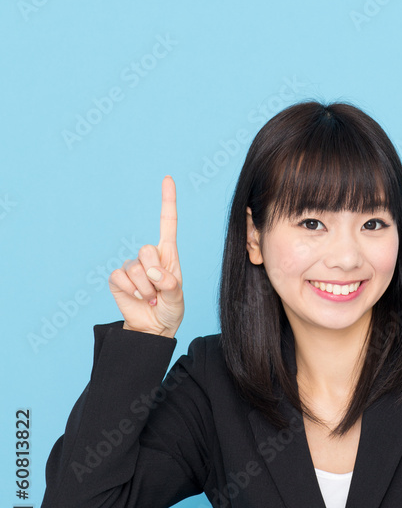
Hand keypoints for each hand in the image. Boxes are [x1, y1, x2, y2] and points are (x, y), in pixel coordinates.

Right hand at [108, 175, 183, 336]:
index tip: (167, 178)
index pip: (168, 222)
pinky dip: (131, 290)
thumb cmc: (169, 309)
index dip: (168, 200)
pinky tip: (137, 297)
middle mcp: (150, 256)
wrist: (153, 328)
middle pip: (147, 250)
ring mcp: (132, 266)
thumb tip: (153, 270)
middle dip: (155, 274)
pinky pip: (120, 277)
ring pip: (135, 267)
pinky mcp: (118, 278)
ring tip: (151, 297)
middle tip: (159, 291)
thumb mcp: (177, 298)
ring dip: (145, 288)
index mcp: (168, 254)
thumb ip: (170, 284)